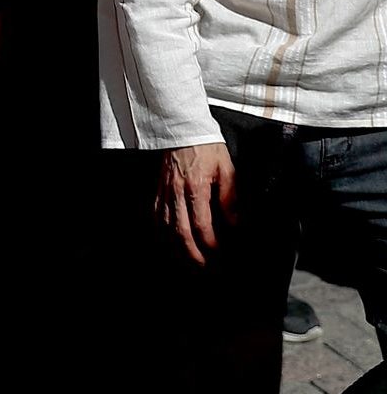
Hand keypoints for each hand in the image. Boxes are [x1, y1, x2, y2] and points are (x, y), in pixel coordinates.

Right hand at [157, 142, 236, 264]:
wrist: (182, 127)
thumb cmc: (206, 146)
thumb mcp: (227, 169)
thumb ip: (231, 198)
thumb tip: (236, 224)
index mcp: (196, 186)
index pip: (202, 224)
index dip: (211, 244)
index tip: (220, 254)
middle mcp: (177, 190)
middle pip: (180, 231)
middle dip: (192, 253)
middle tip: (203, 267)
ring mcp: (165, 190)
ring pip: (165, 225)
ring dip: (175, 246)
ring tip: (186, 259)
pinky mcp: (159, 187)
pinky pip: (156, 213)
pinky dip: (160, 230)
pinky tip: (167, 238)